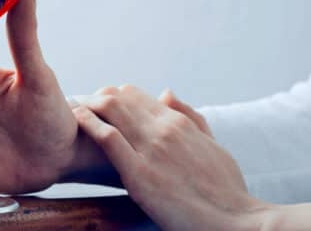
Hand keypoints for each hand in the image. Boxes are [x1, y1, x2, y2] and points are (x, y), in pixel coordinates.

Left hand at [72, 85, 265, 230]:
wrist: (237, 221)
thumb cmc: (227, 190)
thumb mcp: (213, 146)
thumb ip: (190, 118)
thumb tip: (167, 93)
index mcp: (179, 122)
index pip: (135, 95)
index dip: (113, 98)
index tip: (97, 106)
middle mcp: (164, 128)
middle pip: (119, 97)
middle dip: (95, 98)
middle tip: (79, 106)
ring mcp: (151, 149)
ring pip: (111, 109)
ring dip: (88, 105)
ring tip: (73, 110)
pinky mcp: (139, 174)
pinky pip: (108, 138)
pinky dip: (89, 124)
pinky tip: (76, 120)